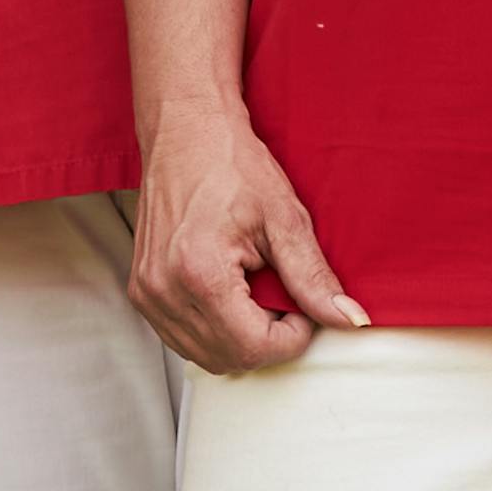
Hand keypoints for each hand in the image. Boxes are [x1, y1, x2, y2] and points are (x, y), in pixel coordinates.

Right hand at [128, 90, 366, 375]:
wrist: (185, 131)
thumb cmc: (233, 164)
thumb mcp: (285, 218)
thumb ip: (314, 277)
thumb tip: (350, 319)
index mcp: (200, 274)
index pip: (255, 348)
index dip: (293, 337)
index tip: (304, 307)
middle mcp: (164, 291)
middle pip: (230, 358)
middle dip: (268, 340)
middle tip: (283, 296)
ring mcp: (147, 294)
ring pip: (205, 355)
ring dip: (241, 338)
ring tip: (257, 291)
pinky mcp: (141, 291)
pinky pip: (183, 338)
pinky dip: (215, 330)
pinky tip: (232, 294)